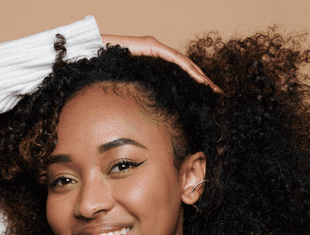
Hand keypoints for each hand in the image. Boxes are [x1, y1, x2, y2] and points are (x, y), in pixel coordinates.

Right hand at [101, 34, 221, 92]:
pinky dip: (187, 68)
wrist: (92, 53)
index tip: (207, 95)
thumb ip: (141, 93)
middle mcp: (158, 53)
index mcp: (155, 63)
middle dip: (203, 81)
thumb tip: (148, 114)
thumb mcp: (129, 86)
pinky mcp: (152, 46)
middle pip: (186, 68)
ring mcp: (156, 47)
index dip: (195, 84)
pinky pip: (174, 59)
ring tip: (212, 87)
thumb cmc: (107, 72)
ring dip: (200, 76)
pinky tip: (198, 78)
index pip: (180, 74)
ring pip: (184, 63)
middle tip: (217, 93)